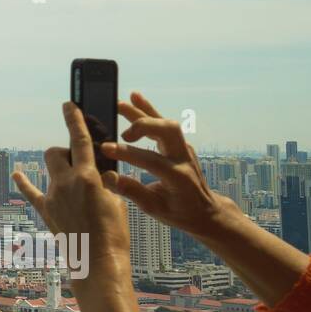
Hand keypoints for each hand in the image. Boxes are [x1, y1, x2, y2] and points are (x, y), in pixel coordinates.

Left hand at [13, 101, 143, 311]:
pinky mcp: (47, 212)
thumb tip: (101, 163)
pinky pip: (31, 193)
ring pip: (49, 169)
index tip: (69, 103)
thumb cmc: (115, 233)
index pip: (80, 139)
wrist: (99, 264)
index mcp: (88, 177)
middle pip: (57, 152)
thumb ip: (107, 178)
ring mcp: (53, 197)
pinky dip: (25, 183)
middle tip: (80, 159)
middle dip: (67, 150)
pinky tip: (16, 174)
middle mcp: (66, 183)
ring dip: (58, 167)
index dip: (74, 119)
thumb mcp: (118, 199)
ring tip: (72, 175)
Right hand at [99, 92, 240, 241]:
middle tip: (122, 134)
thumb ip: (131, 191)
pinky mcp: (180, 144)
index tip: (105, 148)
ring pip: (166, 122)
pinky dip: (148, 111)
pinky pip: (164, 123)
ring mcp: (184, 148)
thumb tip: (107, 177)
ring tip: (120, 104)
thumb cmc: (179, 212)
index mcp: (178, 178)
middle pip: (168, 131)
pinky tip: (134, 99)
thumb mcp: (154, 208)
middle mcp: (184, 159)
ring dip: (143, 112)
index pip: (151, 160)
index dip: (127, 153)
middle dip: (143, 125)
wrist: (205, 211)